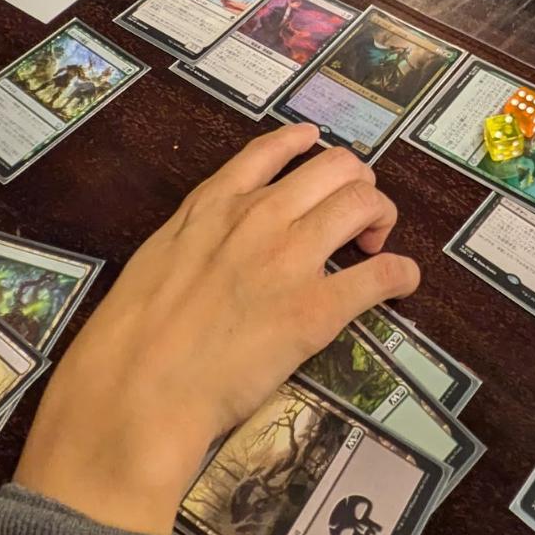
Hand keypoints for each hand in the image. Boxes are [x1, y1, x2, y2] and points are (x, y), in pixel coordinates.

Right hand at [15, 123, 420, 534]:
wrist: (138, 388)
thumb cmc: (130, 336)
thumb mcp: (153, 258)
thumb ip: (190, 237)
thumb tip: (206, 242)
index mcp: (214, 206)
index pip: (271, 150)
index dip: (306, 146)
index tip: (319, 147)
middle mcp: (259, 218)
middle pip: (336, 168)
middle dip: (357, 183)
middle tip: (355, 215)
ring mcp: (291, 259)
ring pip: (364, 204)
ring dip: (382, 217)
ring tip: (376, 242)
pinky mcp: (317, 309)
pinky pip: (382, 273)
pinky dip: (402, 273)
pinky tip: (403, 283)